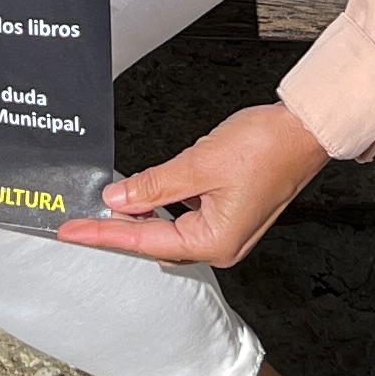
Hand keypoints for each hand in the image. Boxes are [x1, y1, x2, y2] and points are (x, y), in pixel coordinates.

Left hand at [57, 102, 327, 270]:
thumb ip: (154, 186)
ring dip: (140, 216)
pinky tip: (143, 194)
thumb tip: (117, 201)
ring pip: (169, 228)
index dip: (103, 235)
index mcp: (214, 241)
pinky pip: (184, 215)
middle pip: (155, 241)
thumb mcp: (199, 164)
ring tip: (106, 205)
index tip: (70, 232)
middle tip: (79, 220)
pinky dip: (161, 205)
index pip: (144, 240)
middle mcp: (221, 244)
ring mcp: (226, 230)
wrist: (304, 131)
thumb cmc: (266, 147)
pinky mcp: (229, 212)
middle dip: (118, 230)